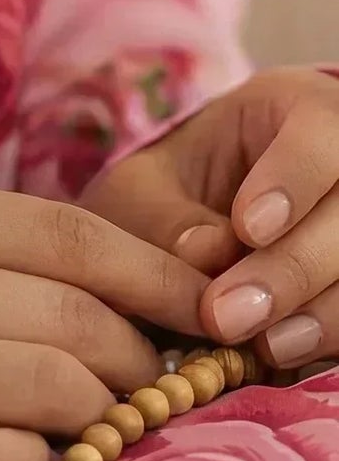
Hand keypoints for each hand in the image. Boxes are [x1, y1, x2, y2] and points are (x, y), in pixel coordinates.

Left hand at [82, 65, 338, 369]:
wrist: (187, 226)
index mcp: (297, 108)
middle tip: (229, 315)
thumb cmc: (164, 193)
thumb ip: (164, 217)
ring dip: (323, 311)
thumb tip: (208, 254)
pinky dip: (332, 333)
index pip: (320, 129)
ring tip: (261, 344)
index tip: (248, 228)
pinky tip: (287, 352)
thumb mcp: (140, 190)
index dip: (294, 180)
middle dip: (294, 267)